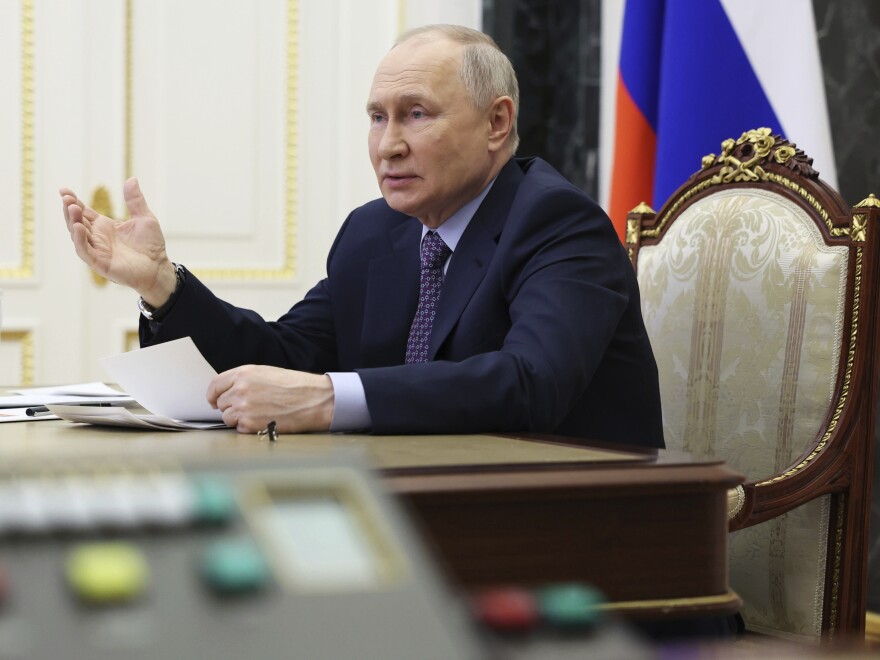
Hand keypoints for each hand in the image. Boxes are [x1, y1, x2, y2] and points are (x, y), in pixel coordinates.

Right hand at [60, 178, 177, 306]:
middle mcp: (97, 238)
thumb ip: (135, 200)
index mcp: (104, 226)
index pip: (83, 212)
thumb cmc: (151, 246)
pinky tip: (78, 227)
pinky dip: (79, 240)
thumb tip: (131, 179)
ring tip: (71, 208)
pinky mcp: (100, 263)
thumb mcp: (144, 218)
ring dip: (72, 222)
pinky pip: (85, 251)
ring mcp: (97, 250)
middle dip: (70, 209)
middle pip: (76, 222)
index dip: (73, 201)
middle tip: (66, 197)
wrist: (159, 267)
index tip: (64, 190)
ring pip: (77, 236)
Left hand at [207, 365, 334, 433]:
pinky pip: (238, 429)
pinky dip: (248, 428)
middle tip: (250, 407)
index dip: (213, 394)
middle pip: (221, 403)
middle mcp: (240, 389)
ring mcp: (244, 408)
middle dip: (231, 406)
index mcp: (243, 373)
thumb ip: (244, 380)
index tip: (214, 400)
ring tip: (259, 414)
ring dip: (238, 418)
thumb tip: (227, 392)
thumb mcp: (266, 373)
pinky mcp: (250, 425)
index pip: (215, 384)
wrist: (314, 400)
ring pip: (227, 417)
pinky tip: (264, 420)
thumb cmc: (295, 386)